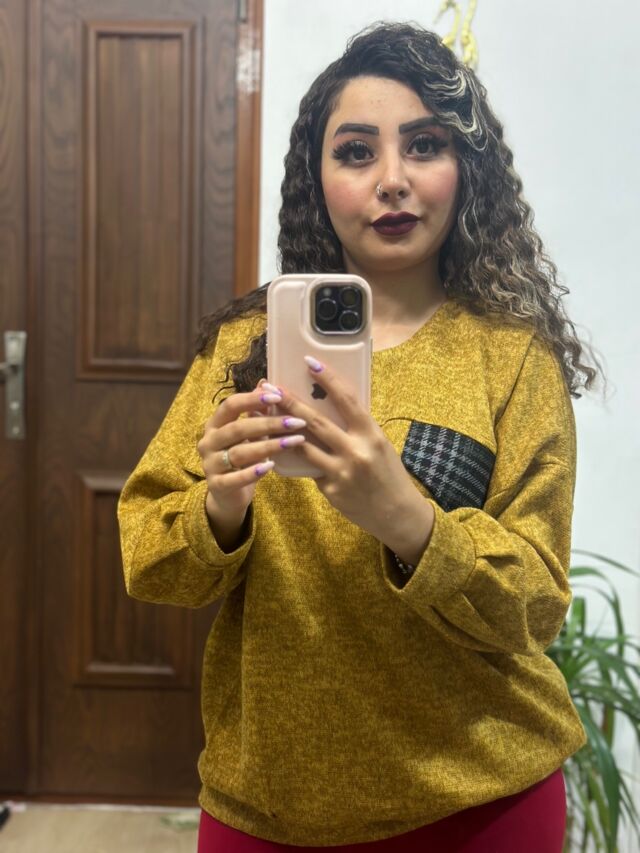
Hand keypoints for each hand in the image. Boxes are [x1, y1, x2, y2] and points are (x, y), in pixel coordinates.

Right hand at [197, 379, 307, 520]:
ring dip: (269, 446)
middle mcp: (208, 442)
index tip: (278, 396)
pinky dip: (253, 472)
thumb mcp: (248, 434)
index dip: (253, 399)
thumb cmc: (241, 458)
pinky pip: (235, 478)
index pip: (230, 405)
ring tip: (294, 442)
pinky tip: (271, 466)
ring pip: (239, 453)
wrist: (227, 494)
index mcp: (215, 424)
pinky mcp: (217, 486)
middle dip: (270, 423)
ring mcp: (210, 464)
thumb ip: (255, 412)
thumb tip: (266, 383)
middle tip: (297, 421)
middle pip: (238, 428)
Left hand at [271, 356, 427, 544]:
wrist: (396, 513)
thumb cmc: (388, 473)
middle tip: (271, 388)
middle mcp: (356, 451)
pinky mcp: (330, 490)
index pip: (347, 400)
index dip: (328, 379)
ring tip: (266, 416)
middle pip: (316, 422)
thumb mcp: (379, 444)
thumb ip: (357, 428)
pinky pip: (308, 468)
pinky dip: (296, 457)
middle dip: (290, 402)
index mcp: (371, 434)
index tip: (310, 362)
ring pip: (305, 446)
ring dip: (284, 430)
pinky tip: (280, 448)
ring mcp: (341, 472)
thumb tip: (330, 406)